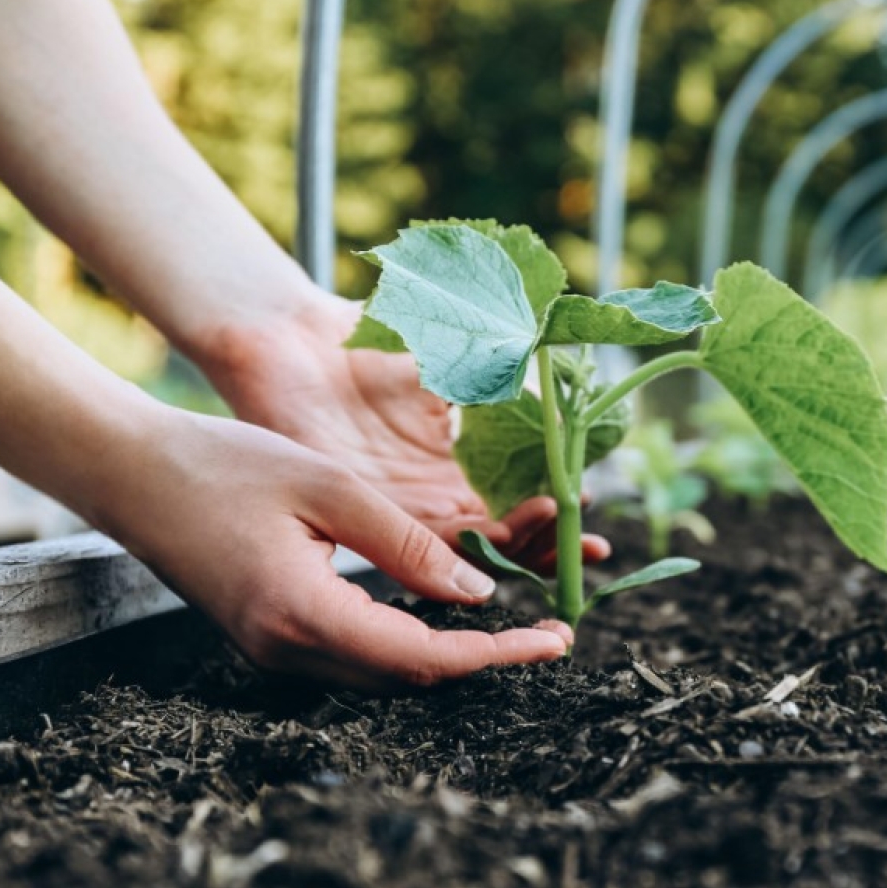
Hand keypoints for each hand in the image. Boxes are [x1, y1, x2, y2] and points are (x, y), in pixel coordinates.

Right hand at [96, 408, 572, 689]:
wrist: (130, 472)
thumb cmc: (225, 464)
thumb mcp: (331, 487)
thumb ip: (408, 544)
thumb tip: (479, 594)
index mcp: (305, 615)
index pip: (424, 659)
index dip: (499, 655)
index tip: (556, 640)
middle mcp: (288, 650)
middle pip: (409, 677)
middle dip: (486, 660)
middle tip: (550, 631)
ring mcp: (273, 650)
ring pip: (384, 672)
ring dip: (450, 654)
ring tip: (513, 623)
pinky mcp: (269, 635)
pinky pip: (355, 653)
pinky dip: (409, 639)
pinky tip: (443, 610)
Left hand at [200, 292, 608, 572]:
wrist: (293, 335)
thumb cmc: (367, 338)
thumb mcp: (456, 355)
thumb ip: (506, 380)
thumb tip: (571, 394)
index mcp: (454, 466)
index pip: (516, 507)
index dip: (556, 515)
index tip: (593, 506)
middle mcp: (431, 497)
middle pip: (503, 542)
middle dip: (551, 548)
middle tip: (590, 548)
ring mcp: (399, 508)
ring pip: (470, 552)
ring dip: (519, 547)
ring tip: (556, 527)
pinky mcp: (364, 512)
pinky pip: (421, 545)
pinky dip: (464, 544)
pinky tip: (501, 530)